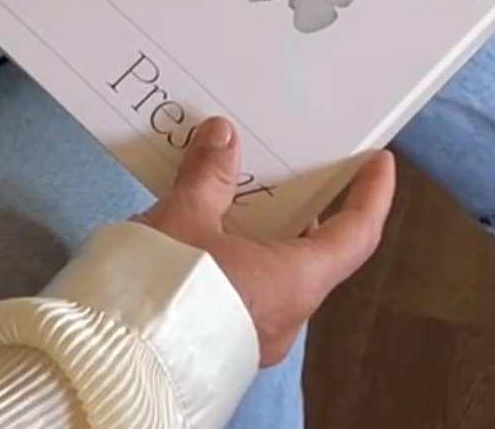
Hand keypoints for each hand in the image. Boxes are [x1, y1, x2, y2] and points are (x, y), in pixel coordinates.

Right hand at [138, 118, 395, 365]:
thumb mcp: (186, 216)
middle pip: (313, 253)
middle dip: (302, 206)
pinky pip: (247, 289)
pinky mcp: (224, 341)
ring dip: (264, 230)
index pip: (355, 237)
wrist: (115, 357)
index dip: (372, 197)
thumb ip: (208, 174)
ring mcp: (255, 334)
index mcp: (294, 282)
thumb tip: (222, 136)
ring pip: (276, 272)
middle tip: (288, 165)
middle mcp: (286, 315)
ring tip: (237, 187)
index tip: (378, 164)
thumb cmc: (164, 289)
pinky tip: (208, 229)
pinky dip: (240, 254)